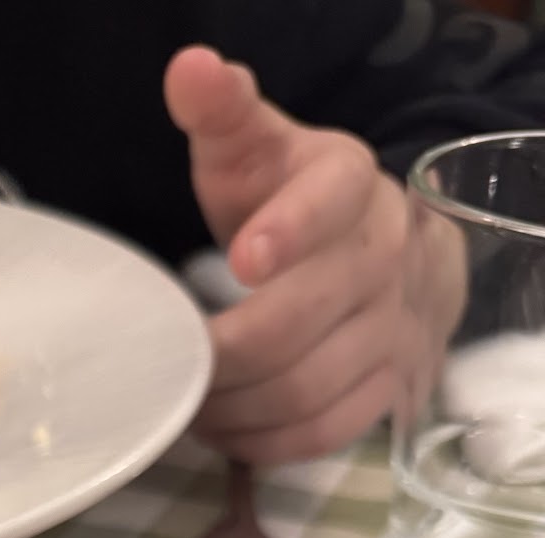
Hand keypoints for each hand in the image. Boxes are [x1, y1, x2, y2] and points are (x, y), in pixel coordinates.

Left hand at [165, 45, 405, 465]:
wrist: (386, 251)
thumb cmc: (290, 200)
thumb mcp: (256, 148)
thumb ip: (221, 112)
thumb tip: (189, 70)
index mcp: (348, 186)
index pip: (328, 202)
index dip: (287, 231)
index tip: (241, 259)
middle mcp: (384, 256)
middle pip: (296, 323)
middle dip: (220, 355)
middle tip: (167, 364)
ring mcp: (393, 328)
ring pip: (305, 388)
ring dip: (232, 408)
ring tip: (185, 401)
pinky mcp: (389, 388)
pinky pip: (324, 431)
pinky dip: (265, 442)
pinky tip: (224, 429)